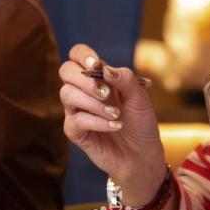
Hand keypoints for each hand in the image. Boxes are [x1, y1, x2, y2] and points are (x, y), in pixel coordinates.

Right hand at [58, 44, 168, 207]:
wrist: (143, 155)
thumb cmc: (141, 123)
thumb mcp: (140, 98)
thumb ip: (125, 79)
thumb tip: (104, 68)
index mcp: (98, 77)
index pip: (78, 55)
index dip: (83, 54)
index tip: (96, 63)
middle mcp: (83, 91)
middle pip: (66, 71)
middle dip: (85, 79)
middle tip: (107, 93)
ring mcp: (77, 111)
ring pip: (67, 94)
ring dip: (93, 102)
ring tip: (116, 113)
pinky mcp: (76, 132)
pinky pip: (76, 120)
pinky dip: (97, 121)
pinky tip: (116, 125)